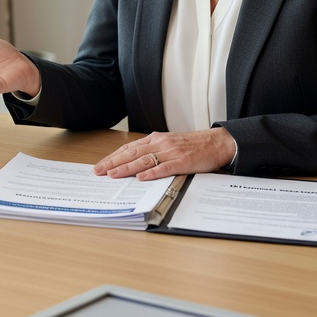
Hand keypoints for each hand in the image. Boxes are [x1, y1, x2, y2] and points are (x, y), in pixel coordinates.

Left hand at [94, 129, 236, 180]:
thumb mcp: (168, 143)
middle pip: (132, 153)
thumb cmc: (192, 145)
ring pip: (144, 160)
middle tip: (99, 171)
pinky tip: (141, 177)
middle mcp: (161, 143)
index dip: (113, 157)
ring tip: (113, 175)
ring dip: (127, 168)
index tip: (100, 165)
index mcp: (156, 139)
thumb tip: (133, 163)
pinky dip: (152, 173)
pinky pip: (165, 168)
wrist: (217, 142)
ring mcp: (171, 152)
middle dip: (113, 163)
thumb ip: (152, 151)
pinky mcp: (183, 161)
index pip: (129, 148)